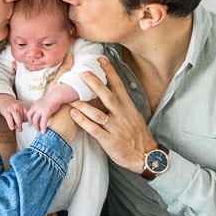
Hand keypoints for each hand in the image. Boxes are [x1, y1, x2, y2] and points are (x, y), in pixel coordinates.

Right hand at [0, 94, 27, 131]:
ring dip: (18, 125)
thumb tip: (23, 125)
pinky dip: (11, 124)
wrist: (4, 100)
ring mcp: (12, 108)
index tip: (24, 123)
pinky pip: (9, 118)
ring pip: (17, 118)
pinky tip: (12, 127)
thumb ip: (22, 115)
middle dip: (22, 124)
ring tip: (18, 129)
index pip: (27, 114)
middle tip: (21, 129)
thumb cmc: (13, 106)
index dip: (27, 120)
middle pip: (23, 117)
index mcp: (23, 105)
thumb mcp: (20, 108)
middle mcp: (18, 106)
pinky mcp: (6, 111)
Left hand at [28, 83, 77, 133]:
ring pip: (35, 120)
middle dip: (32, 122)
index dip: (30, 118)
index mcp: (35, 104)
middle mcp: (36, 107)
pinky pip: (43, 122)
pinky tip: (44, 131)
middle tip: (35, 126)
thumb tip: (42, 111)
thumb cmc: (53, 98)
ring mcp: (41, 110)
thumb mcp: (44, 101)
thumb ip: (41, 106)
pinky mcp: (46, 112)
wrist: (57, 96)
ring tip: (39, 130)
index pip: (29, 112)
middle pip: (30, 116)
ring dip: (36, 126)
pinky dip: (43, 127)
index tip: (33, 121)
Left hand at [70, 57, 157, 172]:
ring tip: (70, 96)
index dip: (110, 72)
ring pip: (97, 113)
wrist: (146, 157)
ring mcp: (115, 127)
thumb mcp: (135, 116)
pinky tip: (74, 114)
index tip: (101, 59)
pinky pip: (94, 129)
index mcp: (128, 107)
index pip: (119, 85)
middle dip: (95, 84)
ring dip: (83, 104)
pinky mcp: (109, 140)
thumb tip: (113, 92)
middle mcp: (122, 115)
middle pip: (107, 96)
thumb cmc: (139, 136)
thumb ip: (123, 105)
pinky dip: (83, 121)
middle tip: (83, 72)